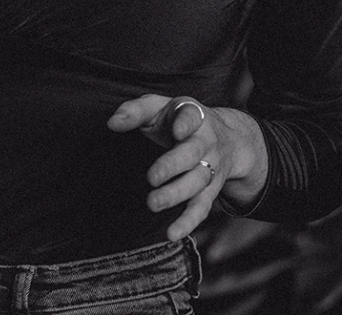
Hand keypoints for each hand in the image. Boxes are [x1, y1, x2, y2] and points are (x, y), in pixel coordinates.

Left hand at [108, 94, 267, 240]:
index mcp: (193, 114)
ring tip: (152, 204)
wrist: (230, 138)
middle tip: (151, 178)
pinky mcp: (211, 190)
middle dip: (173, 166)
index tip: (177, 131)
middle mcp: (206, 141)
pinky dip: (188, 222)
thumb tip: (112, 123)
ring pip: (198, 181)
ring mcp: (211, 166)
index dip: (186, 123)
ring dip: (176, 194)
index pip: (191, 116)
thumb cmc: (179, 119)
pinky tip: (172, 233)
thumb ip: (136, 111)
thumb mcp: (160, 107)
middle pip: (193, 153)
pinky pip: (202, 207)